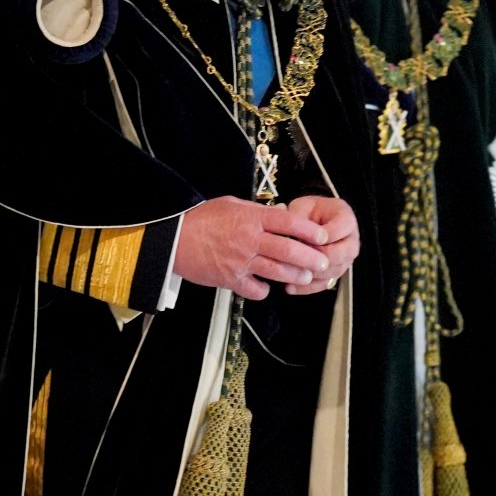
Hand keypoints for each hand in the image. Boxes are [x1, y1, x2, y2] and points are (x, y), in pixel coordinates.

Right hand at [175, 196, 332, 300]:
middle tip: (323, 263)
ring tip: (306, 278)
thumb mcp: (230, 205)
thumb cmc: (200, 219)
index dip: (308, 230)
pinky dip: (263, 290)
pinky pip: (254, 289)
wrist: (172, 240)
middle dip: (310, 258)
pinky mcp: (230, 279)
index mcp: (250, 218)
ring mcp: (240, 261)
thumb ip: (255, 211)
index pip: (287, 222)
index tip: (322, 236)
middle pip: (288, 250)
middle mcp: (248, 240)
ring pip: (276, 271)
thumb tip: (278, 214)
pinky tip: (266, 287)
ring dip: (295, 276)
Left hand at [282, 194, 359, 296]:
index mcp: (346, 219)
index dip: (315, 239)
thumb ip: (297, 218)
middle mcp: (351, 240)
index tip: (297, 240)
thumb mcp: (302, 206)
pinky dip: (308, 288)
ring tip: (287, 274)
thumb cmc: (309, 211)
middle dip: (314, 259)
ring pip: (332, 272)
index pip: (334, 233)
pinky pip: (326, 284)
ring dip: (310, 275)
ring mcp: (346, 258)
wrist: (316, 219)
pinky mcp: (337, 272)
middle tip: (292, 260)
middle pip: (338, 256)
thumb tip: (290, 237)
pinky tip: (290, 287)